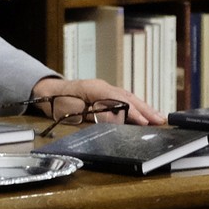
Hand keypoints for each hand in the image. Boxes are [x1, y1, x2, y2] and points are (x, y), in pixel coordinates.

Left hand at [27, 76, 163, 125]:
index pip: (120, 100)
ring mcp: (104, 88)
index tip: (145, 122)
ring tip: (158, 117)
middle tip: (160, 120)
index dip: (134, 112)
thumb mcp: (73, 111)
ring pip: (128, 97)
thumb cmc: (58, 102)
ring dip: (144, 107)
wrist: (48, 93)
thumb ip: (95, 114)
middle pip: (128, 97)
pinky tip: (144, 113)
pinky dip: (136, 106)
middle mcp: (103, 86)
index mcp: (96, 89)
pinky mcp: (104, 93)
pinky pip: (124, 99)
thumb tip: (117, 119)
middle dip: (145, 109)